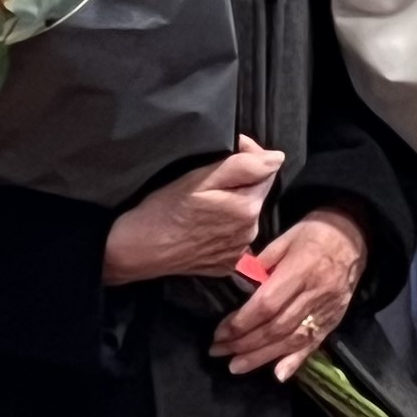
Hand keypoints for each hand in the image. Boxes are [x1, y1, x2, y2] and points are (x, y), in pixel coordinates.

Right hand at [103, 138, 284, 284]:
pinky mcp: (226, 265)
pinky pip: (234, 237)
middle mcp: (251, 232)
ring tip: (204, 203)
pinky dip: (224, 227)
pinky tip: (203, 224)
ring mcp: (239, 252)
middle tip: (209, 180)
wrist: (139, 248)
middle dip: (241, 183)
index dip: (249, 156)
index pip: (267, 171)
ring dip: (233, 204)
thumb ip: (243, 166)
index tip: (227, 152)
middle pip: (256, 195)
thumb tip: (277, 158)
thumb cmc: (165, 208)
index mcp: (249, 208)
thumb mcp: (201, 178)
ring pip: (245, 216)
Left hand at [215, 206, 365, 378]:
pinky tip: (278, 375)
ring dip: (262, 357)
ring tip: (236, 366)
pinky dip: (296, 362)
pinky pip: (314, 344)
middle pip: (276, 327)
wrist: (355, 236)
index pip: (267, 304)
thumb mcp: (285, 238)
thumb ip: (262, 263)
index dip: (242, 322)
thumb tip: (239, 283)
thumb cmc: (315, 232)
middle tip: (218, 351)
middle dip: (244, 343)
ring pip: (291, 340)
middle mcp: (315, 294)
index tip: (220, 332)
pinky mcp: (334, 320)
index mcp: (300, 270)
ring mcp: (326, 310)